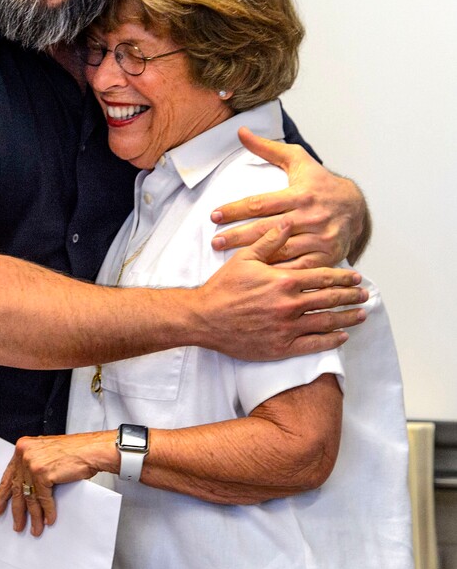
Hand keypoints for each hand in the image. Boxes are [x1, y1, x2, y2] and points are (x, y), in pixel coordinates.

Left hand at [0, 431, 116, 536]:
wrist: (91, 449)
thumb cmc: (74, 451)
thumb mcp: (46, 452)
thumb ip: (33, 464)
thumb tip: (26, 487)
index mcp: (23, 448)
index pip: (9, 475)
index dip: (3, 494)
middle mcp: (25, 454)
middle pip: (17, 488)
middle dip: (17, 510)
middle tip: (16, 523)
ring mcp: (33, 463)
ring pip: (29, 497)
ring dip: (33, 516)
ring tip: (34, 528)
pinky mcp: (43, 473)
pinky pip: (43, 499)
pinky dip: (47, 511)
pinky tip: (48, 519)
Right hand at [196, 222, 367, 359]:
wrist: (205, 317)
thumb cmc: (223, 287)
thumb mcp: (245, 258)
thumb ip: (270, 240)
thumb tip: (288, 221)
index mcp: (284, 280)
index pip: (323, 277)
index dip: (343, 277)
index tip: (356, 277)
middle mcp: (290, 304)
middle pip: (330, 299)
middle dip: (351, 296)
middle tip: (365, 295)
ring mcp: (287, 327)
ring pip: (326, 322)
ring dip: (347, 318)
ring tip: (361, 315)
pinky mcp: (281, 347)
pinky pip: (313, 344)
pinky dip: (331, 341)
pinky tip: (342, 337)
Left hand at [210, 127, 370, 265]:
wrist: (355, 206)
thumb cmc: (321, 182)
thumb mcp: (298, 160)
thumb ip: (268, 148)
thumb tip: (242, 131)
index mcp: (300, 194)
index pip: (261, 203)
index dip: (235, 209)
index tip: (214, 216)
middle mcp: (310, 216)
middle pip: (267, 229)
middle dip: (238, 236)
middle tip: (215, 241)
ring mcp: (319, 238)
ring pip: (283, 251)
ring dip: (257, 258)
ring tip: (231, 262)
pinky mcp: (327, 255)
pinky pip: (301, 268)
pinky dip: (282, 273)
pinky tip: (262, 277)